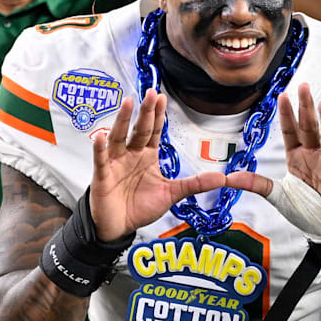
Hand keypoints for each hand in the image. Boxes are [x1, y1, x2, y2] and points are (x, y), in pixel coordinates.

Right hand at [89, 89, 226, 241]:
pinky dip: (99, 149)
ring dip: (122, 121)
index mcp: (147, 156)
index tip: (162, 98)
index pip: (153, 131)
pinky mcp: (103, 176)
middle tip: (151, 94)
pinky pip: (101, 160)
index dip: (157, 115)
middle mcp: (130, 155)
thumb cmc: (140, 207)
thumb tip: (221, 178)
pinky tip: (99, 137)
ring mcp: (115, 163)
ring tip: (128, 104)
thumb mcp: (171, 194)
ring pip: (118, 138)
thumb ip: (194, 184)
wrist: (119, 226)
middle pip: (138, 130)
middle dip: (145, 112)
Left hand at [227, 83, 320, 244]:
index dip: (286, 114)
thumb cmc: (304, 206)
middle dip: (307, 107)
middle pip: (310, 127)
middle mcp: (313, 154)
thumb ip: (255, 183)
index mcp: (297, 155)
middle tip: (304, 87)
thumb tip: (229, 178)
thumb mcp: (276, 194)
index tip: (282, 95)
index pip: (290, 130)